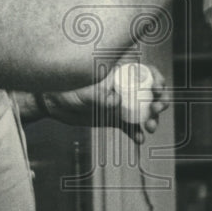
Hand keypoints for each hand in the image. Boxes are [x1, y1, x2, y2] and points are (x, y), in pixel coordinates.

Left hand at [38, 62, 168, 143]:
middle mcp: (123, 86)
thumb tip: (117, 102)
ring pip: (143, 111)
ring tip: (149, 128)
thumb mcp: (84, 90)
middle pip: (150, 92)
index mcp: (119, 72)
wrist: (52, 103)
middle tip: (156, 111)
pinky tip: (139, 139)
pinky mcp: (115, 118)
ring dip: (150, 119)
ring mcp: (120, 103)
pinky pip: (130, 126)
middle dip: (159, 101)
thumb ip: (100, 94)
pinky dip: (136, 132)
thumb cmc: (66, 87)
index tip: (158, 91)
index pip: (145, 71)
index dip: (157, 79)